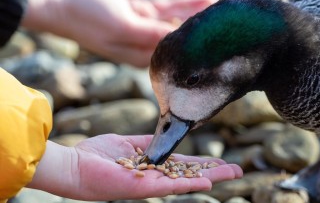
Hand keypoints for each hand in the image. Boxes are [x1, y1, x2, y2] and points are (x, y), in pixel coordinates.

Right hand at [22, 0, 217, 67]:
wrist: (62, 3)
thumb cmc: (87, 18)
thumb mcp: (123, 25)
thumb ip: (152, 34)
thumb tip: (182, 41)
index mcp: (143, 57)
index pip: (180, 61)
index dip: (203, 58)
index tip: (226, 53)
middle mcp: (147, 46)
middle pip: (184, 45)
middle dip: (208, 40)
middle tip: (235, 32)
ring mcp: (146, 29)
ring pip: (181, 25)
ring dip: (202, 20)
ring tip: (228, 14)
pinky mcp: (142, 14)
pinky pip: (171, 10)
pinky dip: (188, 6)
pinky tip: (206, 1)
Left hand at [28, 134, 241, 200]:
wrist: (75, 166)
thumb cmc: (96, 155)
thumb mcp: (127, 144)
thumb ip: (147, 144)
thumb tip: (163, 140)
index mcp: (152, 165)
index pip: (183, 164)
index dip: (202, 162)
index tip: (219, 160)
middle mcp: (156, 176)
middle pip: (191, 173)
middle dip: (214, 171)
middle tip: (237, 170)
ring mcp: (151, 183)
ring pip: (187, 180)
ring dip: (210, 177)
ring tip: (232, 173)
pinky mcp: (143, 187)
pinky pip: (171, 186)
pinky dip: (190, 184)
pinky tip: (207, 182)